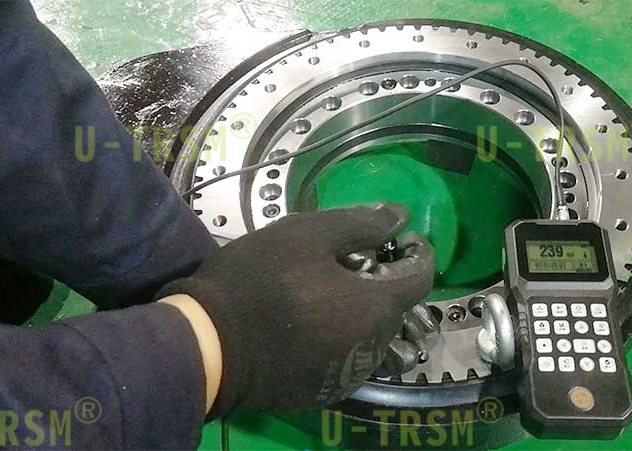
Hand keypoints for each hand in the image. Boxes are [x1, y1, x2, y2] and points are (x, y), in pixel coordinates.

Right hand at [157, 203, 433, 416]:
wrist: (210, 343)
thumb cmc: (260, 279)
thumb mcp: (308, 234)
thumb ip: (361, 223)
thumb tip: (400, 215)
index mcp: (377, 305)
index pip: (421, 277)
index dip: (419, 252)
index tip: (404, 238)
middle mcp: (374, 345)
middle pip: (397, 308)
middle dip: (386, 281)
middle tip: (353, 261)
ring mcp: (350, 373)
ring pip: (375, 337)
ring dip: (366, 314)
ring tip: (332, 295)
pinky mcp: (326, 391)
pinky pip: (350, 360)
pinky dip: (345, 340)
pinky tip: (315, 327)